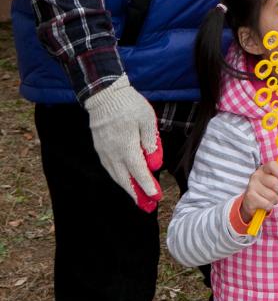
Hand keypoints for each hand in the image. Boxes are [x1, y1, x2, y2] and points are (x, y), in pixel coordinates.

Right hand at [83, 76, 163, 210]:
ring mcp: (104, 152)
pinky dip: (119, 177)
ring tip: (138, 197)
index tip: (156, 197)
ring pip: (115, 175)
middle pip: (125, 180)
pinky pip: (110, 168)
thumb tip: (155, 164)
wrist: (104, 95)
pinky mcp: (100, 148)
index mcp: (126, 147)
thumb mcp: (147, 120)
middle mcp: (112, 154)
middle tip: (147, 205)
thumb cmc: (129, 105)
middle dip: (137, 194)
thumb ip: (151, 143)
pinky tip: (125, 180)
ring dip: (127, 188)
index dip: (147, 186)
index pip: (138, 172)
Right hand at [239, 161, 277, 224]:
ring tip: (269, 198)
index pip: (272, 165)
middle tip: (276, 192)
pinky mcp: (249, 198)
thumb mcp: (275, 179)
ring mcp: (251, 187)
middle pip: (275, 184)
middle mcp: (255, 176)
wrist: (251, 202)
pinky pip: (267, 205)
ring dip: (274, 200)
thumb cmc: (267, 188)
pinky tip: (264, 204)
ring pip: (272, 196)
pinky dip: (269, 206)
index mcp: (263, 169)